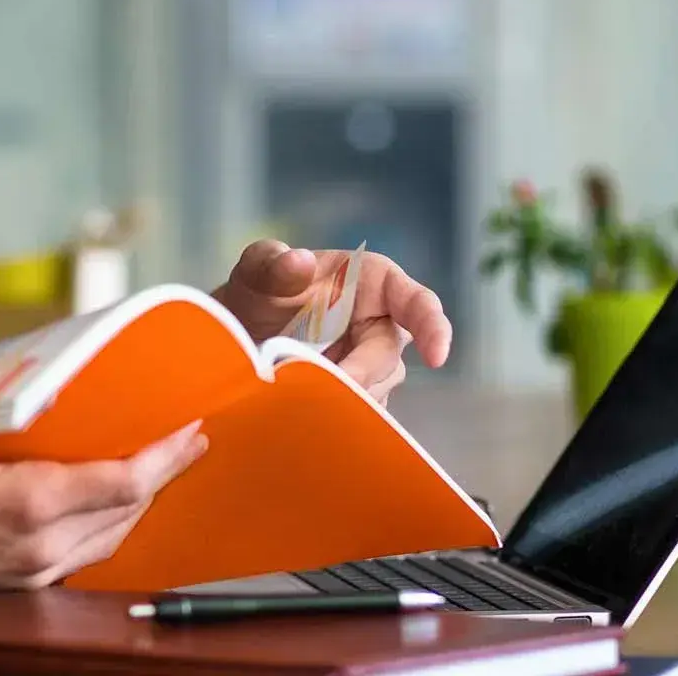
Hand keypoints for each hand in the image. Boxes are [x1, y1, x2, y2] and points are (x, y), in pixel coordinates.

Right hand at [0, 422, 207, 598]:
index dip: (164, 456)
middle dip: (163, 476)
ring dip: (139, 502)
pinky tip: (106, 505)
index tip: (192, 430)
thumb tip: (40, 377)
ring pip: (111, 539)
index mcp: (29, 506)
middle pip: (128, 513)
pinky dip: (108, 524)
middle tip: (187, 442)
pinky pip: (84, 554)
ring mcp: (34, 573)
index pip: (124, 482)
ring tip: (157, 469)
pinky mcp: (21, 584)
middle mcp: (43, 547)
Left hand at [212, 241, 451, 402]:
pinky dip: (336, 417)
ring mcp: (371, 364)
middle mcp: (382, 324)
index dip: (433, 328)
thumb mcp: (258, 271)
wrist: (240, 333)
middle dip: (359, 374)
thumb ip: (272, 264)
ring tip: (296, 390)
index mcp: (375, 283)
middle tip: (322, 383)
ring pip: (375, 390)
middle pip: (388, 358)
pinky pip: (360, 415)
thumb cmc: (261, 291)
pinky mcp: (358, 396)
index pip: (418, 304)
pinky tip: (305, 414)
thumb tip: (299, 261)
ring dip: (342, 397)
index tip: (437, 357)